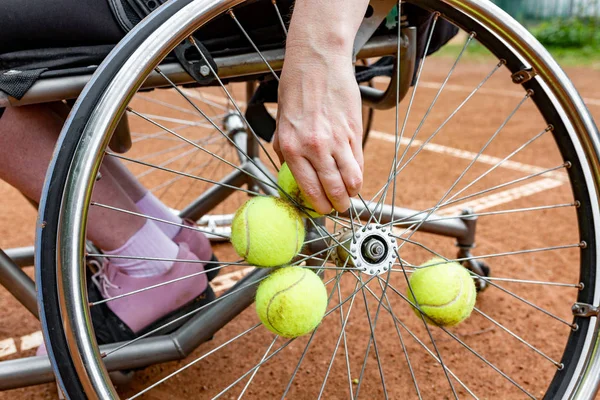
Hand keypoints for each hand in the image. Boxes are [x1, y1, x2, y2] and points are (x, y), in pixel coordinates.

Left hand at [273, 46, 363, 213]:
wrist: (317, 62)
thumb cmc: (296, 88)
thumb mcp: (281, 122)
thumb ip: (284, 149)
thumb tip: (289, 172)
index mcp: (292, 147)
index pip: (309, 189)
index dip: (318, 205)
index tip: (322, 210)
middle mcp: (314, 147)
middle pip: (333, 189)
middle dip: (338, 204)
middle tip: (339, 207)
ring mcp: (337, 140)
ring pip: (352, 179)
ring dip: (352, 192)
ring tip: (350, 194)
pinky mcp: (353, 131)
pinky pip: (359, 160)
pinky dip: (358, 171)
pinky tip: (354, 174)